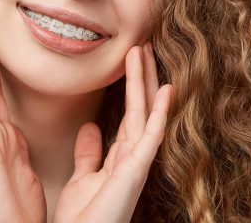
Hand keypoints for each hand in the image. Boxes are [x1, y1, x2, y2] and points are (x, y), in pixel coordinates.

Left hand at [52, 43, 171, 222]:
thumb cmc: (83, 217)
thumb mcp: (83, 177)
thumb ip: (89, 153)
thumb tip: (91, 128)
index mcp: (119, 157)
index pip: (128, 114)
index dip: (130, 88)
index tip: (130, 62)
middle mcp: (132, 157)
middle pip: (137, 107)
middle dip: (139, 76)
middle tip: (141, 45)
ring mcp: (136, 163)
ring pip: (142, 113)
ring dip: (144, 82)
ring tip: (145, 51)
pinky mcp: (136, 172)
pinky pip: (150, 136)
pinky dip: (158, 112)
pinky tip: (166, 90)